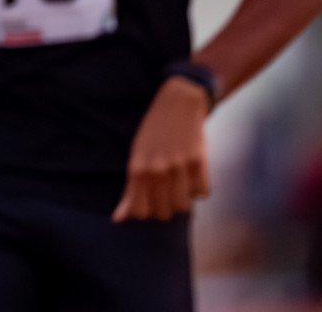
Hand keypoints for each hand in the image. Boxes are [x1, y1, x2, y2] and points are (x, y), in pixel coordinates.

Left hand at [112, 76, 211, 221]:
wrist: (178, 103)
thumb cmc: (153, 132)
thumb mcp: (136, 157)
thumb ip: (130, 190)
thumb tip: (118, 220)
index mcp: (137, 169)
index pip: (140, 212)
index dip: (145, 212)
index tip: (149, 202)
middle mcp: (157, 170)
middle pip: (163, 213)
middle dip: (164, 206)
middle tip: (165, 190)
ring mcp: (179, 167)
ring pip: (183, 207)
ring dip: (182, 199)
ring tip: (179, 182)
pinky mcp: (199, 162)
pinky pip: (202, 193)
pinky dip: (199, 189)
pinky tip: (192, 175)